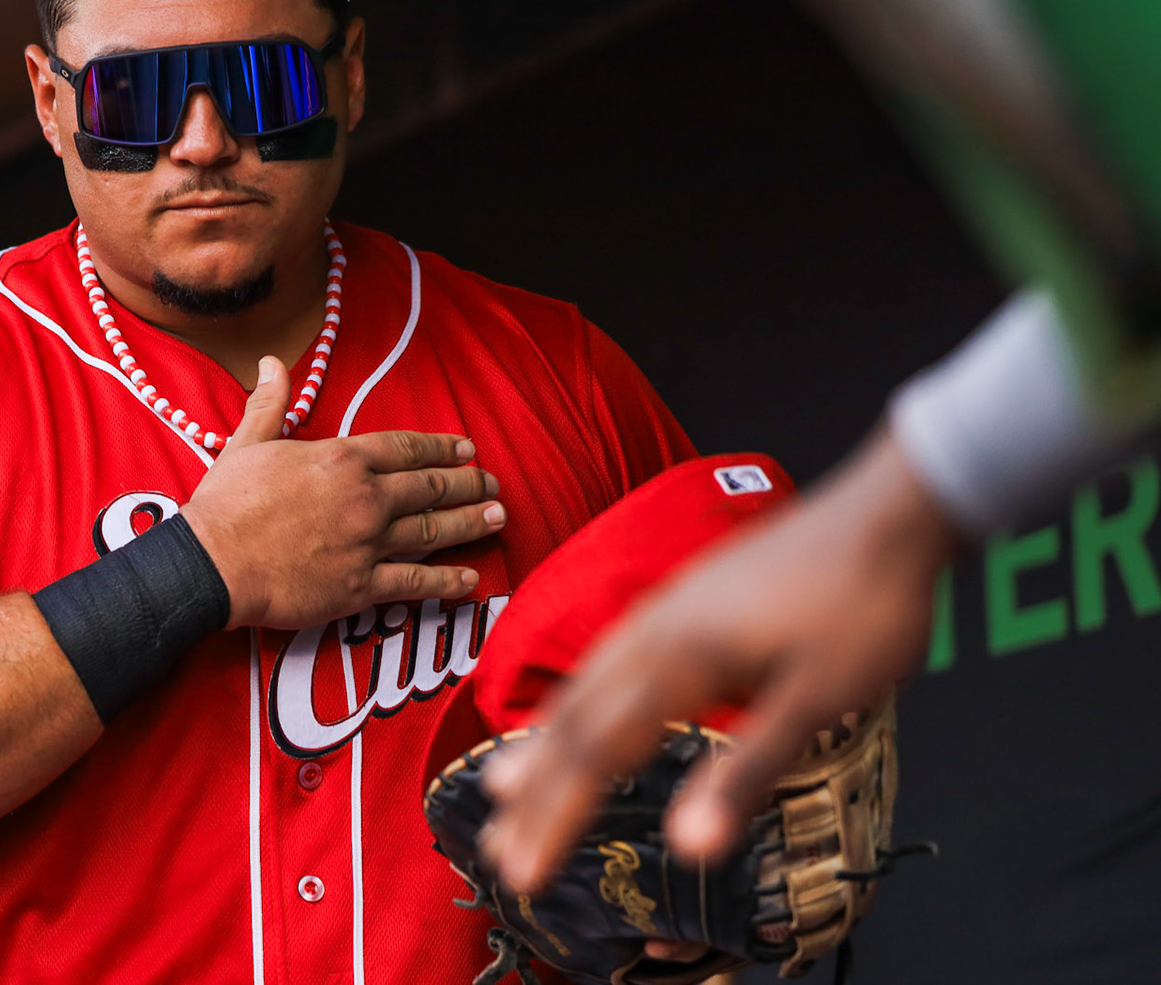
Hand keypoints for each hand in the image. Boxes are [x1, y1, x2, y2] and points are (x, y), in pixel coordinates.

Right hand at [182, 355, 505, 630]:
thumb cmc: (227, 503)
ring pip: (432, 530)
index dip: (439, 447)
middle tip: (492, 482)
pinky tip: (470, 579)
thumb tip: (270, 363)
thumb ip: (270, 403)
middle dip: (466, 483)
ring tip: (497, 517)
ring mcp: (367, 543)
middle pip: (429, 487)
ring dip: (469, 523)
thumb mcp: (247, 442)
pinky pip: (414, 582)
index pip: (404, 448)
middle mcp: (364, 498)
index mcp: (341, 459)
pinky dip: (446, 581)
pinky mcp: (360, 586)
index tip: (465, 448)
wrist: (213, 563)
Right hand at [477, 426, 957, 891]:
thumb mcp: (817, 699)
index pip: (596, 752)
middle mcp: (655, 631)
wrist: (891, 512)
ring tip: (504, 780)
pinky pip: (604, 661)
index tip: (522, 871)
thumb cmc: (865, 603)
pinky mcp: (684, 601)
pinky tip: (577, 708)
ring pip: (582, 685)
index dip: (555, 817)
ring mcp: (665, 610)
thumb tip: (691, 848)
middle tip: (492, 844)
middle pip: (573, 720)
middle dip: (531, 789)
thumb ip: (747, 772)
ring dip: (541, 744)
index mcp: (680, 659)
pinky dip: (573, 701)